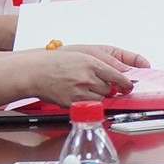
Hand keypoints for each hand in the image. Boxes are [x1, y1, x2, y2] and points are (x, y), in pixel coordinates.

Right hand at [24, 45, 147, 103]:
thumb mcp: (80, 56)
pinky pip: (88, 106)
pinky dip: (87, 103)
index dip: (126, 83)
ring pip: (100, 99)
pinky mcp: (73, 103)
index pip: (118, 76)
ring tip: (85, 88)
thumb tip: (116, 74)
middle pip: (110, 89)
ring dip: (98, 96)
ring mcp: (80, 92)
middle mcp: (88, 78)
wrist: (35, 72)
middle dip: (107, 88)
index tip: (128, 85)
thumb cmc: (55, 63)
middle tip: (97, 84)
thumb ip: (99, 65)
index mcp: (91, 64)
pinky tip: (78, 94)